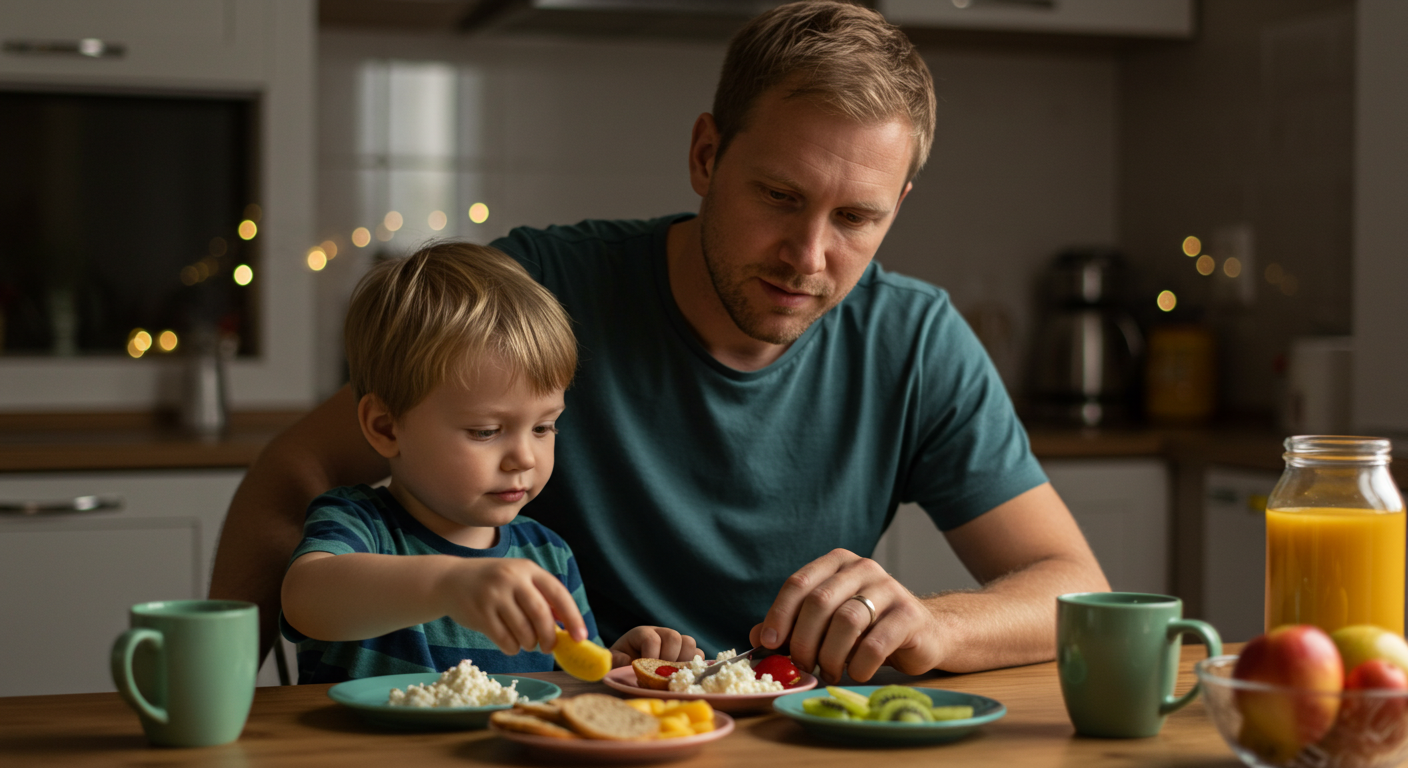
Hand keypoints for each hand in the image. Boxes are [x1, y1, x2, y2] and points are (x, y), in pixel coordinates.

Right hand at [437, 558, 586, 655]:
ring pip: (523, 630)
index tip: (581, 637)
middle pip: (541, 615)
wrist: (450, 580)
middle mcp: (512, 578)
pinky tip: (511, 645)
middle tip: (549, 647)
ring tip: (527, 642)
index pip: (558, 593)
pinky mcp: (480, 613)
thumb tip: (568, 627)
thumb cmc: (493, 584)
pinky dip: (513, 648)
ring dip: (530, 644)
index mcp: (528, 569)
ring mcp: (494, 595)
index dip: (572, 617)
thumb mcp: (518, 579)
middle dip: (549, 637)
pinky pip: (505, 640)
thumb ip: (541, 597)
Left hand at [609, 626, 702, 668]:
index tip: (645, 670)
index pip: (652, 638)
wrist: (626, 670)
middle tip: (661, 674)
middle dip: (669, 658)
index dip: (651, 654)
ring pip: (689, 643)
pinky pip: (698, 656)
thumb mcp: (611, 662)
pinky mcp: (685, 655)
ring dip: (683, 661)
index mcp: (641, 634)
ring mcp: (674, 644)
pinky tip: (682, 678)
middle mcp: (660, 635)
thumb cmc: (618, 666)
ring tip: (672, 676)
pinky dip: (694, 666)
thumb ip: (613, 660)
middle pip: (674, 637)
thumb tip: (626, 661)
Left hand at [749, 548, 941, 682]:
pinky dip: (858, 665)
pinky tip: (856, 672)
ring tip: (828, 672)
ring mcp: (889, 588)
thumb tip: (755, 637)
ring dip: (830, 655)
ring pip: (846, 621)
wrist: (924, 633)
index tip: (768, 643)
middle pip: (819, 602)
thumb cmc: (867, 628)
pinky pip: (875, 643)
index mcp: (836, 563)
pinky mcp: (909, 614)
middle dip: (803, 640)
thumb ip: (792, 626)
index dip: (778, 615)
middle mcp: (862, 568)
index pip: (798, 583)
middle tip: (802, 665)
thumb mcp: (826, 623)